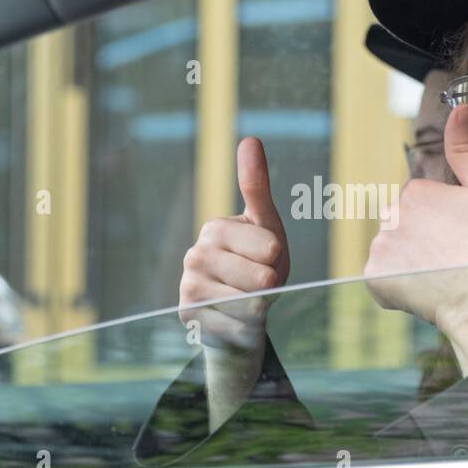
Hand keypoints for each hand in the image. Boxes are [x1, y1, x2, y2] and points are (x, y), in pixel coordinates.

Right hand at [178, 137, 289, 351]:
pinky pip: (238, 328)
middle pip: (262, 278)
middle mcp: (195, 254)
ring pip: (250, 305)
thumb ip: (257, 186)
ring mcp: (189, 286)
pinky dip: (247, 329)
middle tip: (259, 284)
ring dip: (261, 308)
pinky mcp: (189, 317)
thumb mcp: (266, 226)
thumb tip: (250, 138)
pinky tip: (237, 320)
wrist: (236, 313)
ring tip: (249, 301)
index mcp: (216, 228)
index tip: (266, 258)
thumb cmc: (256, 264)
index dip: (279, 259)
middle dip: (271, 286)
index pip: (270, 248)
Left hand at [365, 103, 467, 373]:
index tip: (460, 238)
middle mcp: (390, 214)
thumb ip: (464, 151)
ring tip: (439, 276)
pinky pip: (382, 277)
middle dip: (421, 240)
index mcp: (415, 191)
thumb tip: (458, 108)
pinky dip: (398, 284)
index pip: (420, 205)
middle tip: (450, 259)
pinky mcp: (373, 275)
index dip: (443, 224)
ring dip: (410, 262)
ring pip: (392, 250)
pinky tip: (423, 289)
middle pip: (402, 225)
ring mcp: (379, 246)